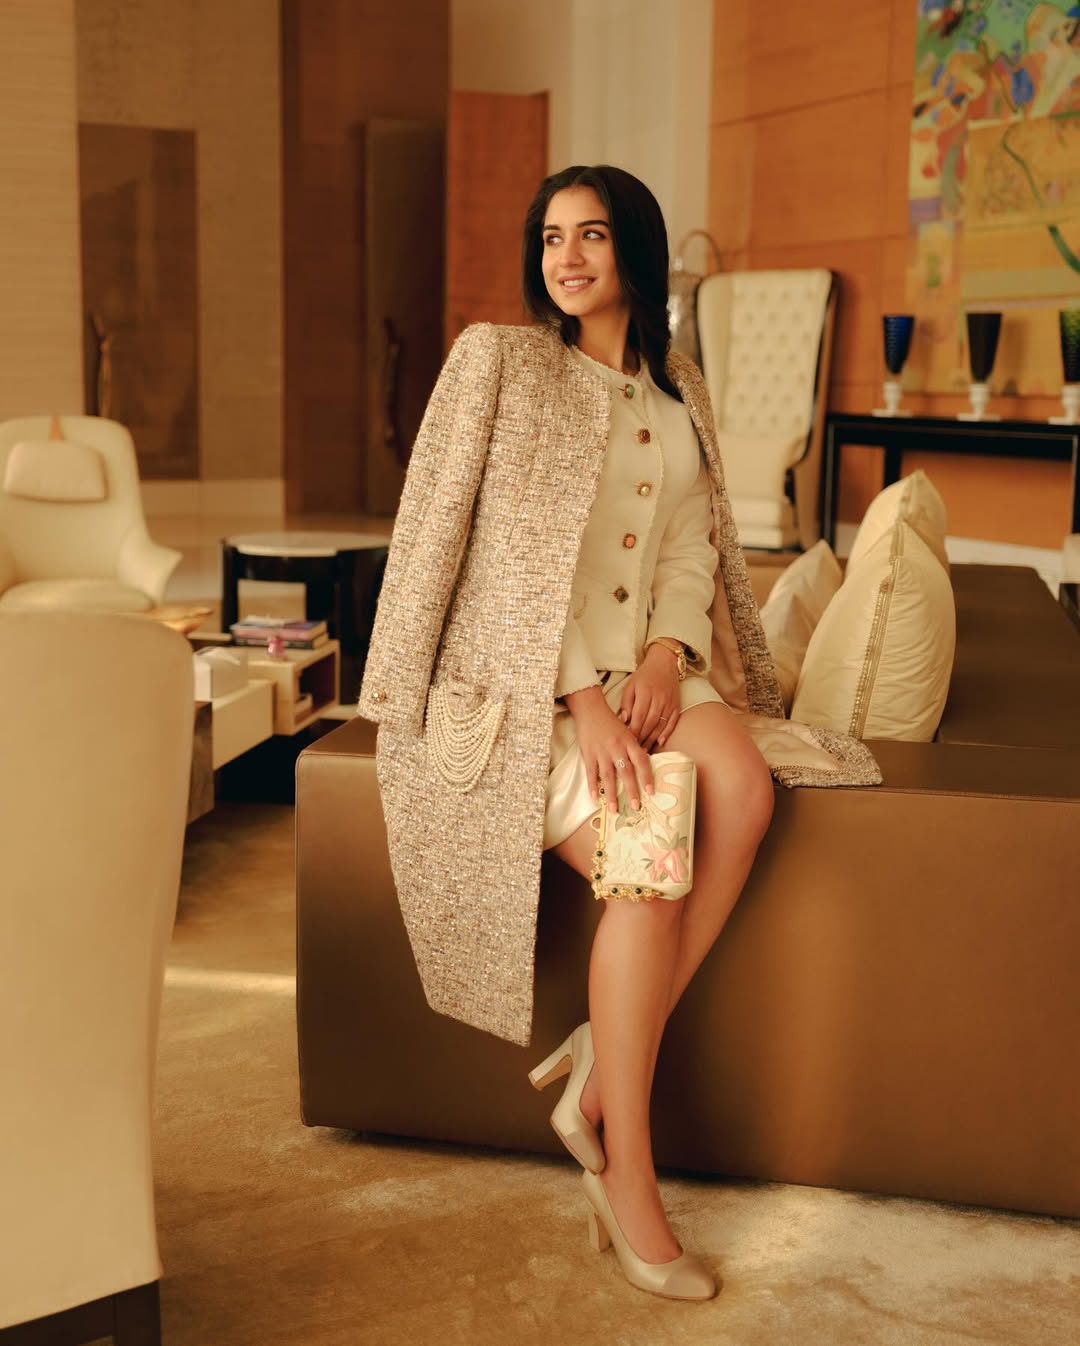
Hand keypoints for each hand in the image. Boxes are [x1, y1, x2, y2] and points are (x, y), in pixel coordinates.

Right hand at [563, 685, 653, 812]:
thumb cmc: (610, 722)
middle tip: (636, 807)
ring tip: (615, 809)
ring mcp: (602, 752)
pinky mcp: (588, 754)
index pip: (641, 761)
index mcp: (629, 741)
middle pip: (626, 772)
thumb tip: (642, 767)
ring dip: (612, 794)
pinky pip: (591, 773)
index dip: (647, 777)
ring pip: (608, 776)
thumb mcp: (627, 732)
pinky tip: (596, 798)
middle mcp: (617, 747)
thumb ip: (633, 748)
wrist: (590, 710)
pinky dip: (593, 786)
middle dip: (632, 791)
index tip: (651, 791)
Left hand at [618, 644, 680, 750]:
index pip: (639, 716)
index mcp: (646, 693)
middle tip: (634, 750)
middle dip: (641, 738)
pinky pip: (672, 723)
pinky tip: (659, 742)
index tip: (627, 741)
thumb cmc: (644, 676)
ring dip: (651, 740)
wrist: (664, 664)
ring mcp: (669, 703)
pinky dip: (666, 734)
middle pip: (650, 723)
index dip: (633, 731)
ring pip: (660, 726)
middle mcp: (659, 699)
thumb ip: (626, 703)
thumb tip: (624, 721)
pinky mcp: (677, 706)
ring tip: (644, 750)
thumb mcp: (631, 686)